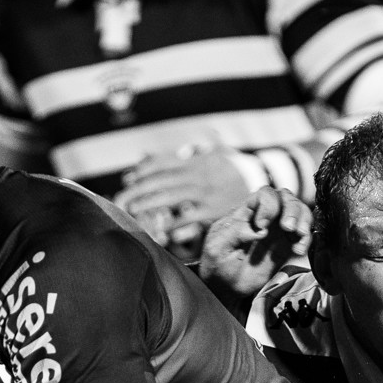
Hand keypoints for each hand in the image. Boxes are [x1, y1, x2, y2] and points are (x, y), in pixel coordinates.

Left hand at [114, 147, 253, 236]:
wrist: (261, 181)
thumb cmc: (232, 169)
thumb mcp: (213, 154)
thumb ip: (189, 153)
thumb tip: (161, 154)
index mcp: (194, 162)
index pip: (162, 164)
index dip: (143, 171)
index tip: (127, 179)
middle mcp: (197, 175)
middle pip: (160, 181)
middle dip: (138, 190)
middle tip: (120, 200)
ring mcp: (204, 193)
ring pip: (170, 197)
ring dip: (148, 204)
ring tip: (132, 211)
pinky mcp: (212, 210)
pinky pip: (188, 218)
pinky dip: (173, 224)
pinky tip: (160, 230)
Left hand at [199, 187, 310, 298]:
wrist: (226, 288)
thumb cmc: (217, 265)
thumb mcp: (217, 248)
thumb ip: (233, 233)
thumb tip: (258, 230)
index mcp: (245, 212)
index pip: (263, 195)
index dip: (268, 205)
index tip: (262, 225)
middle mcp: (264, 216)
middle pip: (285, 198)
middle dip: (291, 209)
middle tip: (287, 228)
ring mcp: (277, 230)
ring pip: (298, 211)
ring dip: (303, 219)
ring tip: (298, 234)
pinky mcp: (287, 245)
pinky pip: (304, 234)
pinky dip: (306, 238)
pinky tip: (298, 249)